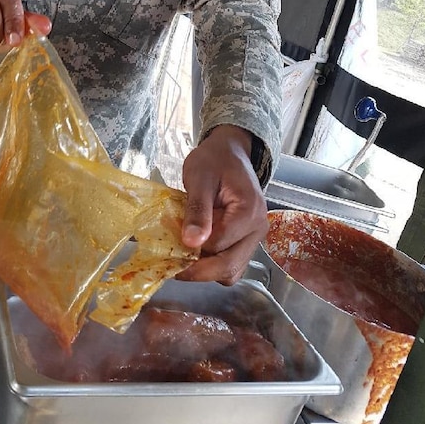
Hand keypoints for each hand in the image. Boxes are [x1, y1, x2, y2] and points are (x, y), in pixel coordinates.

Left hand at [177, 125, 267, 284]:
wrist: (230, 152)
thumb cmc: (214, 160)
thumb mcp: (199, 178)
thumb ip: (197, 210)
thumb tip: (191, 242)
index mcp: (249, 212)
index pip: (218, 244)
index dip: (191, 250)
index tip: (167, 246)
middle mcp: (258, 229)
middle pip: (229, 266)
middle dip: (197, 270)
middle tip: (170, 263)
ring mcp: (254, 237)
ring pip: (231, 271)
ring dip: (205, 270)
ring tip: (182, 257)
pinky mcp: (247, 241)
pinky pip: (231, 263)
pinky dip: (212, 265)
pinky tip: (195, 252)